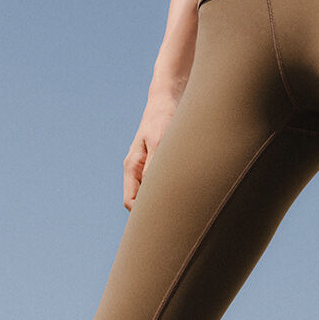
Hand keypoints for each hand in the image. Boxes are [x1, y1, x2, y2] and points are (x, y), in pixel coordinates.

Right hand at [123, 87, 182, 209]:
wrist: (169, 98)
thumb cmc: (164, 117)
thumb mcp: (160, 141)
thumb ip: (154, 166)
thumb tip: (152, 192)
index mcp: (132, 166)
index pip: (131, 201)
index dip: (142, 215)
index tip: (161, 220)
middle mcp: (138, 169)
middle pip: (140, 201)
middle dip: (154, 211)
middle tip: (176, 220)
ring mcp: (148, 166)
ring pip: (152, 193)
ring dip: (164, 200)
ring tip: (184, 207)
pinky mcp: (160, 162)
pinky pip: (162, 183)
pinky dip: (171, 190)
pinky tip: (188, 192)